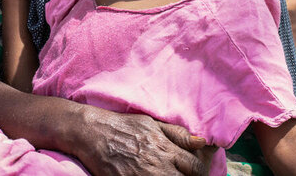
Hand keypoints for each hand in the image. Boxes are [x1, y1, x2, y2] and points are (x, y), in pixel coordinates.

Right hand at [74, 107, 212, 175]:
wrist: (94, 133)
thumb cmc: (124, 127)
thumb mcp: (152, 124)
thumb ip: (177, 134)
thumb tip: (202, 142)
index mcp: (166, 149)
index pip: (195, 167)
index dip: (199, 172)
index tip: (195, 172)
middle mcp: (157, 165)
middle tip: (182, 175)